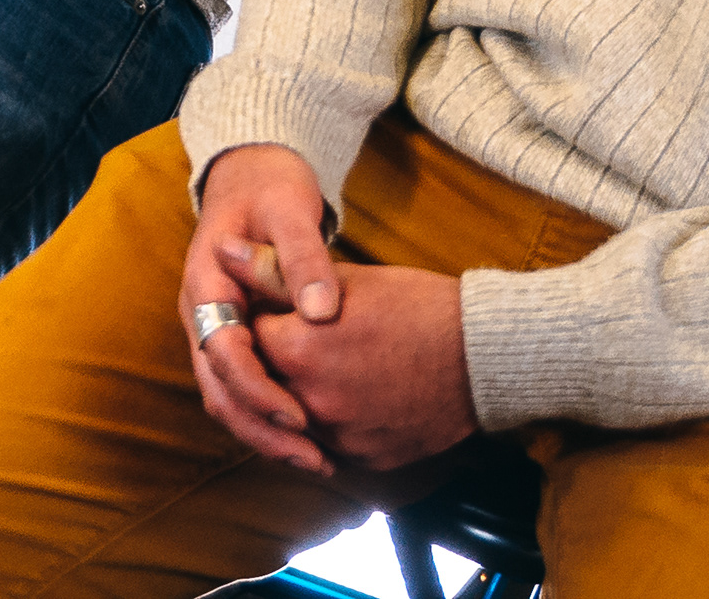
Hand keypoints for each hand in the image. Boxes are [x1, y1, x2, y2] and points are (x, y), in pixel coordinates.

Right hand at [182, 142, 348, 473]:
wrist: (249, 170)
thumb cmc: (270, 186)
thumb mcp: (289, 210)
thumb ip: (303, 259)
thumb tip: (321, 314)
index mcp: (205, 283)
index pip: (222, 351)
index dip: (258, 389)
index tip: (298, 416)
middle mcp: (201, 312)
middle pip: (218, 387)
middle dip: (262, 429)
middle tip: (313, 458)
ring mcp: (213, 325)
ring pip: (225, 395)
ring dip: (263, 431)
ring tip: (315, 459)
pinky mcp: (232, 334)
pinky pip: (240, 385)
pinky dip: (266, 415)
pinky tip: (306, 432)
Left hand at [250, 265, 472, 472]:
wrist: (484, 357)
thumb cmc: (418, 307)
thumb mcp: (343, 279)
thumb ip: (273, 271)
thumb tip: (224, 248)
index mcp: (299, 350)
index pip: (245, 339)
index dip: (257, 321)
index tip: (275, 311)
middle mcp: (311, 402)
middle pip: (264, 384)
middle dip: (272, 361)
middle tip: (299, 340)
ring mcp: (340, 437)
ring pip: (293, 419)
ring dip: (295, 396)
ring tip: (325, 366)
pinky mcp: (366, 459)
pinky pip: (329, 444)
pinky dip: (329, 423)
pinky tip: (349, 395)